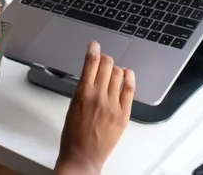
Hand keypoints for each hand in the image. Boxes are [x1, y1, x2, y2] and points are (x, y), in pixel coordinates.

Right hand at [55, 42, 133, 174]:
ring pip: (119, 74)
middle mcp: (99, 97)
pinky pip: (129, 90)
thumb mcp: (72, 106)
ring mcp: (113, 105)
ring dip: (116, 69)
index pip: (91, 63)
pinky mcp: (123, 115)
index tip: (94, 45)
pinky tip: (127, 74)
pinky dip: (129, 78)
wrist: (83, 156)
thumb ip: (83, 89)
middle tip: (103, 59)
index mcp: (82, 93)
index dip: (93, 50)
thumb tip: (91, 73)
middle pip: (107, 65)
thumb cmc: (73, 135)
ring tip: (113, 71)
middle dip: (105, 59)